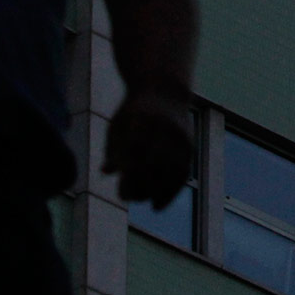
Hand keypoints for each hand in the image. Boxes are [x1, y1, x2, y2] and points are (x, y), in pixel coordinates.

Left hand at [104, 88, 193, 208]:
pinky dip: (172, 191)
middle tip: (129, 197)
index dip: (129, 176)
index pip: (136, 154)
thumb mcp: (117, 125)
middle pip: (155, 165)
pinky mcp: (189, 144)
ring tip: (146, 204)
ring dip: (159, 192)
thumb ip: (113, 148)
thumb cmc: (133, 111)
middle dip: (143, 185)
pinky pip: (182, 173)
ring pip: (172, 172)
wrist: (165, 90)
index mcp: (142, 120)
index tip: (121, 192)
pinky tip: (159, 204)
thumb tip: (106, 172)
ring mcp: (179, 137)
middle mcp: (164, 128)